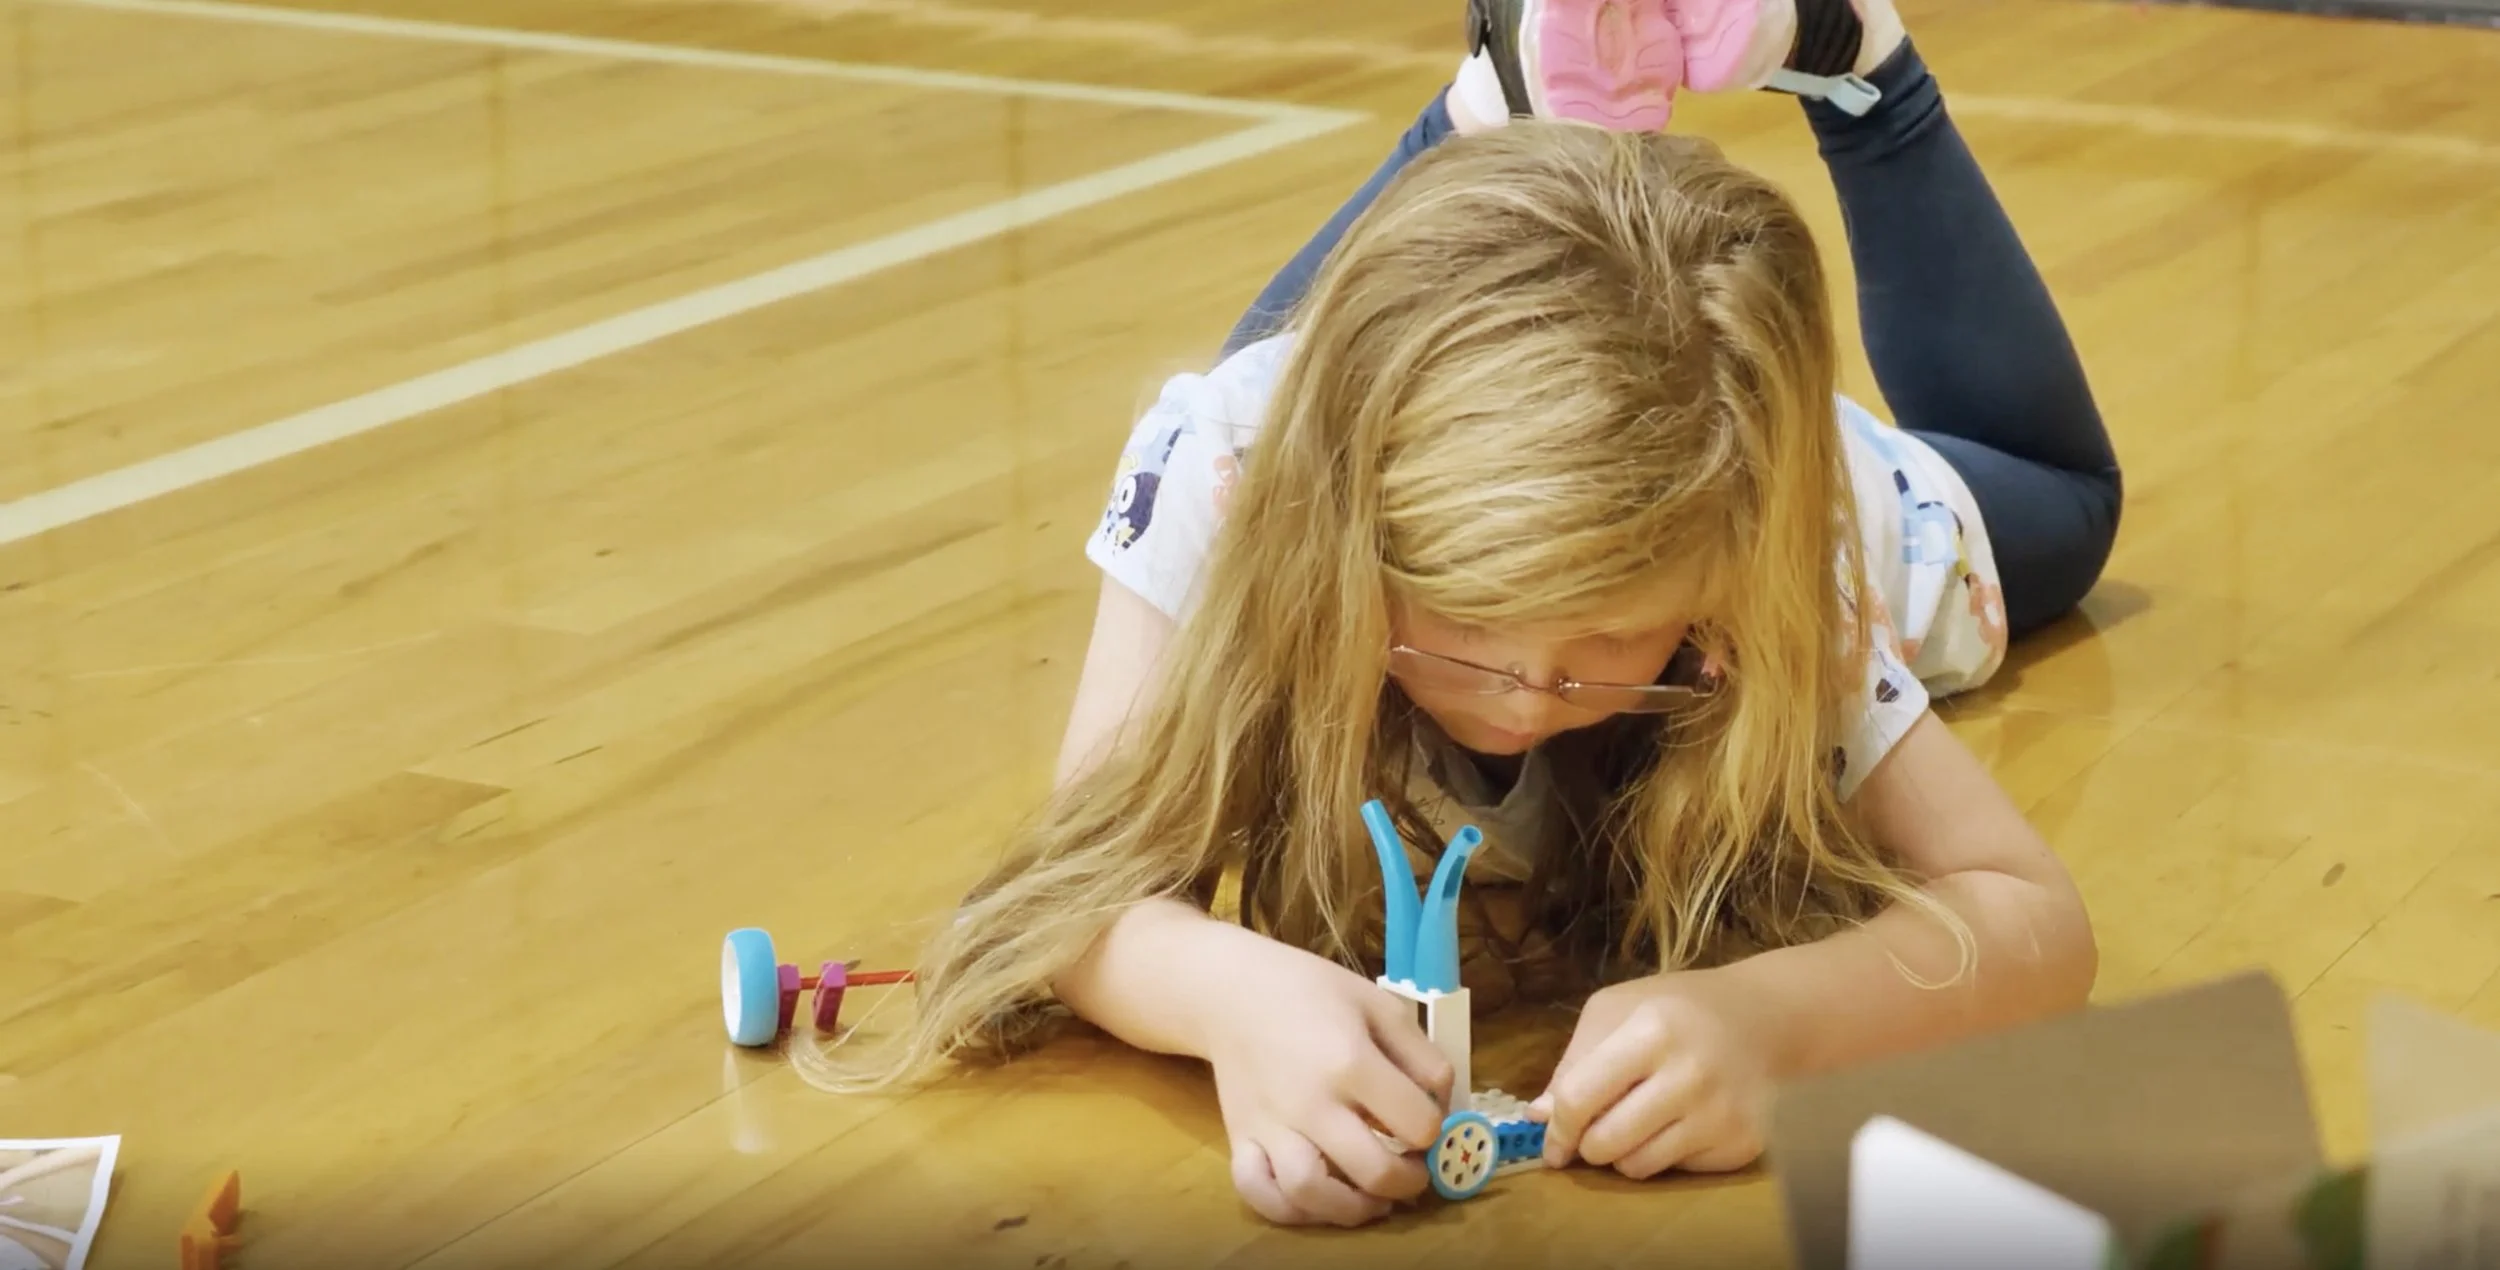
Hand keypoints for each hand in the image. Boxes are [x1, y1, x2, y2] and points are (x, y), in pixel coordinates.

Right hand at [1201, 939, 1455, 1226]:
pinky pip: (1258, 1193)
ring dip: (1353, 1210)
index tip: (1430, 1123)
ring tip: (1373, 1199)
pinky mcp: (1240, 1139)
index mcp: (1351, 1062)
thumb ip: (1421, 1055)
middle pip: (1372, 1171)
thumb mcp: (1379, 1004)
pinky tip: (1318, 1200)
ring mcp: (1271, 1126)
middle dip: (1409, 1182)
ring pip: (1311, 1195)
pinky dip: (1289, 1210)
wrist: (1233, 991)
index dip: (1436, 1130)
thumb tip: (1443, 1103)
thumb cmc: (1311, 991)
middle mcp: (1311, 1103)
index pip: (1417, 1123)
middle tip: (1414, 1169)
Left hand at [1529, 970, 1779, 1178]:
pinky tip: (1677, 1123)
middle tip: (1593, 1132)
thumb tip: (1540, 1116)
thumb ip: (1574, 1060)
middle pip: (1606, 1143)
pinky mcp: (1743, 1144)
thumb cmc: (1678, 1009)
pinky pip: (1677, 1171)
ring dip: (1623, 1154)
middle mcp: (1691, 1076)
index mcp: (1652, 1032)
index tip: (1552, 1143)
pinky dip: (1665, 1155)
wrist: (1768, 1019)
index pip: (1581, 1098)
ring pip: (1639, 1167)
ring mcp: (1721, 1114)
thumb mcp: (1618, 1010)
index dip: (1557, 1129)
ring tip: (1636, 1123)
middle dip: (1588, 1145)